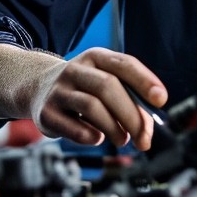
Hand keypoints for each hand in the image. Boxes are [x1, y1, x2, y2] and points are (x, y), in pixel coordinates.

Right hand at [0, 44, 166, 150]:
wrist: (35, 88)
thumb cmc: (83, 89)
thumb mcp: (105, 85)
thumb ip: (129, 103)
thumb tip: (147, 131)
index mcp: (96, 57)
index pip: (124, 64)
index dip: (145, 80)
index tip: (161, 99)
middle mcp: (75, 69)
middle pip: (108, 87)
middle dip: (131, 115)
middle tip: (144, 138)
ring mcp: (58, 90)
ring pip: (91, 106)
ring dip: (114, 128)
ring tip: (123, 140)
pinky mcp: (46, 113)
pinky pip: (73, 127)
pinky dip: (90, 136)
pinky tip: (97, 138)